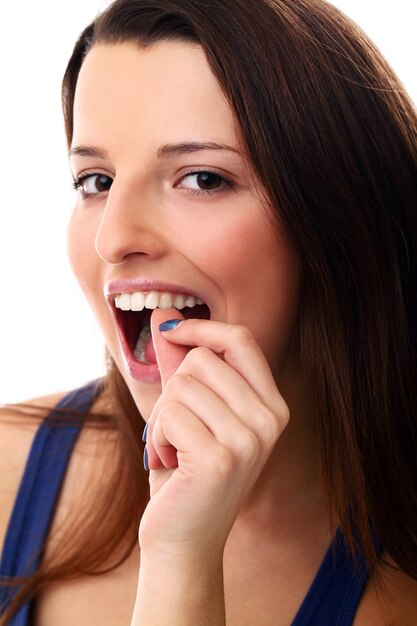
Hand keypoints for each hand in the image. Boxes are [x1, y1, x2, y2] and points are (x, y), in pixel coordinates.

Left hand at [139, 308, 289, 561]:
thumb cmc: (185, 471)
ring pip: (181, 385)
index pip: (240, 340)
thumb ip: (181, 364)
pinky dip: (156, 438)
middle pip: (201, 360)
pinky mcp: (220, 458)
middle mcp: (270, 419)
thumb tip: (164, 315)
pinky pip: (168, 415)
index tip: (171, 329)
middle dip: (172, 390)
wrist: (184, 539)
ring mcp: (250, 439)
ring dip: (161, 417)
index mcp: (271, 404)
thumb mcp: (189, 411)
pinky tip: (168, 464)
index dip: (202, 327)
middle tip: (175, 429)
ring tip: (173, 449)